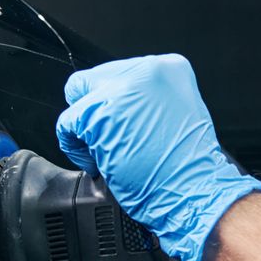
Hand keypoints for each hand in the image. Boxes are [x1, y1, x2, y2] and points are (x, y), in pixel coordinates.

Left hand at [56, 55, 260, 260]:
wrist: (194, 191)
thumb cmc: (189, 167)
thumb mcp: (180, 115)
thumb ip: (150, 100)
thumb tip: (122, 104)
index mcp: (169, 68)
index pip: (122, 72)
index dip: (117, 103)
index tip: (122, 124)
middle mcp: (146, 71)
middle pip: (94, 80)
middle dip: (96, 109)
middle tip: (108, 137)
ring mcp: (121, 91)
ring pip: (78, 100)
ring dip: (86, 131)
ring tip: (106, 153)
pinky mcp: (98, 114)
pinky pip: (67, 124)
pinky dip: (75, 148)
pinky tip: (98, 163)